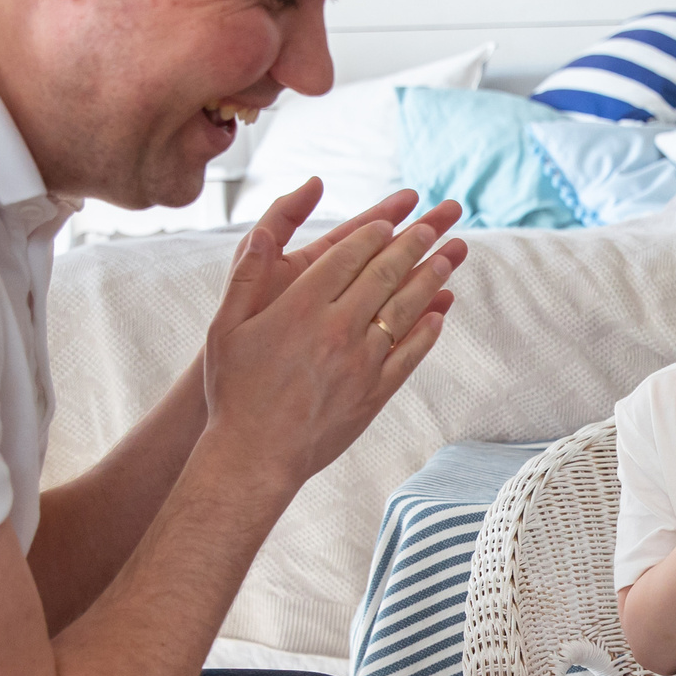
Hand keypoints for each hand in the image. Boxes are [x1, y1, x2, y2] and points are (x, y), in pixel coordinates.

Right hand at [198, 194, 467, 498]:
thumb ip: (245, 275)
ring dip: (430, 280)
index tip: (391, 220)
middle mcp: (337, 329)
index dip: (372, 234)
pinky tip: (439, 315)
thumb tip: (262, 232)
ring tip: (450, 257)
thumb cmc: (234, 391)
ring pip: (404, 310)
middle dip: (411, 246)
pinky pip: (408, 355)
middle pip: (383, 276)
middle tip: (433, 226)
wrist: (256, 456)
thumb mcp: (225, 326)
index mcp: (301, 307)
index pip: (346, 257)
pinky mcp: (374, 393)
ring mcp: (361, 362)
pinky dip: (427, 332)